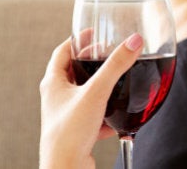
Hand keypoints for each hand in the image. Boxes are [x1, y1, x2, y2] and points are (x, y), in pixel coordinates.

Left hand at [39, 34, 143, 168]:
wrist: (67, 167)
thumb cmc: (70, 131)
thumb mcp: (96, 91)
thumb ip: (116, 65)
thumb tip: (133, 42)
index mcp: (53, 83)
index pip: (62, 52)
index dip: (77, 40)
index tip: (92, 32)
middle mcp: (57, 98)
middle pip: (74, 72)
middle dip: (92, 63)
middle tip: (110, 54)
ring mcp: (67, 115)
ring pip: (86, 95)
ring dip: (102, 89)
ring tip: (118, 83)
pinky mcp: (78, 131)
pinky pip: (95, 117)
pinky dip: (108, 115)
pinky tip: (119, 119)